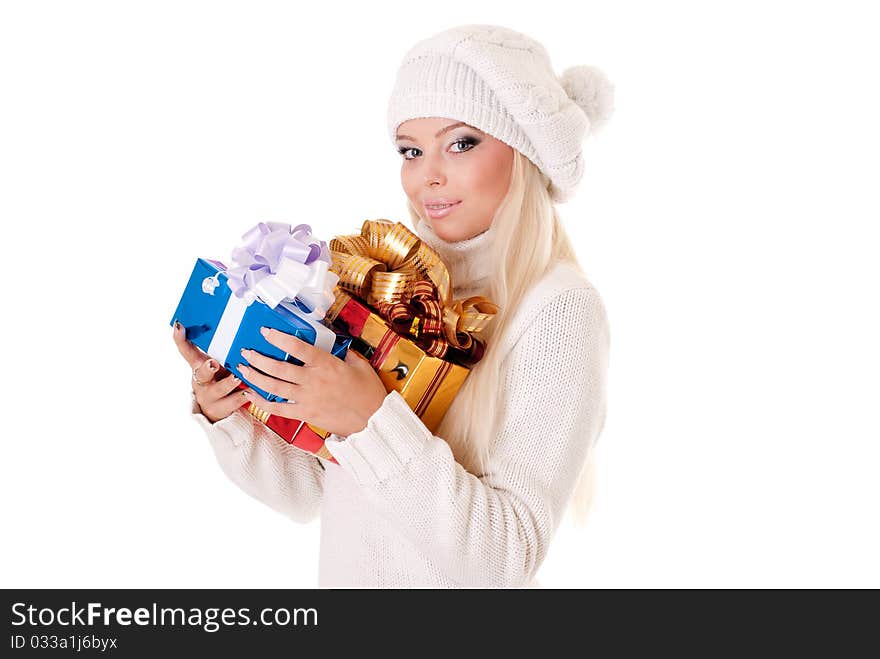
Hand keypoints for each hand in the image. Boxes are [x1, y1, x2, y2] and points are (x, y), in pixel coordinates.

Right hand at [172, 320, 252, 423]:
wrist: (220, 411)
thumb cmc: (221, 379)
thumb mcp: (219, 364)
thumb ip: (223, 350)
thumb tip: (238, 322)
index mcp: (199, 366)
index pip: (186, 350)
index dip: (180, 339)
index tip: (180, 326)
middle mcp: (202, 381)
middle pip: (201, 374)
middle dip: (207, 368)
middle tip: (214, 363)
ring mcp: (210, 397)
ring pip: (218, 390)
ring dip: (229, 383)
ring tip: (238, 378)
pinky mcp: (221, 409)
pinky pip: (232, 404)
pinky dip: (243, 397)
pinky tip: (251, 392)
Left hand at [237, 326, 387, 437]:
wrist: (373, 419)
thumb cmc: (369, 392)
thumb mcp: (360, 365)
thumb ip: (345, 353)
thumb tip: (337, 344)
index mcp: (326, 364)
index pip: (297, 347)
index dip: (278, 338)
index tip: (265, 331)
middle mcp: (313, 380)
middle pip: (278, 367)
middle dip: (258, 358)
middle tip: (246, 351)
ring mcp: (307, 398)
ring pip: (274, 386)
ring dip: (255, 376)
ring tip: (243, 368)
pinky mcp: (305, 413)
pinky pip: (278, 408)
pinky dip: (262, 402)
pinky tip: (250, 395)